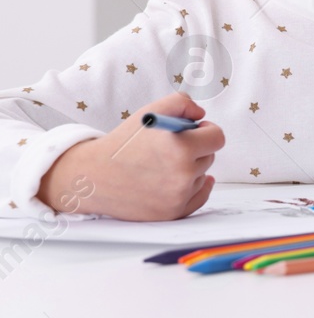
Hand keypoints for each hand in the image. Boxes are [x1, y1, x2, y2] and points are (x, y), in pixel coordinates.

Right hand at [36, 92, 222, 220]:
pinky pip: (199, 197)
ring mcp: (177, 196)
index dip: (206, 132)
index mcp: (180, 147)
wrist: (93, 176)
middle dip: (195, 150)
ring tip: (161, 165)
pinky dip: (194, 188)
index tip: (195, 132)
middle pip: (209, 157)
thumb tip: (201, 115)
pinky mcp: (171, 213)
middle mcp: (181, 174)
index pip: (217, 138)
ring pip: (202, 176)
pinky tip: (183, 180)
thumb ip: (183, 103)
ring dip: (190, 169)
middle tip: (170, 148)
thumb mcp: (151, 112)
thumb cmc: (123, 143)